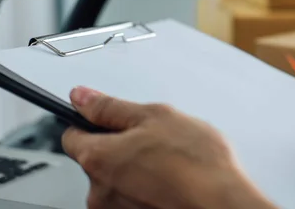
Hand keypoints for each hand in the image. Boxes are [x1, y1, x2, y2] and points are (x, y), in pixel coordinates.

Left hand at [62, 87, 275, 208]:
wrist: (222, 202)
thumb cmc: (196, 163)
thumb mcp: (156, 116)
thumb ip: (112, 107)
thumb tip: (82, 97)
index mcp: (97, 158)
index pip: (71, 135)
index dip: (91, 122)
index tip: (109, 118)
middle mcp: (99, 191)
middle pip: (98, 159)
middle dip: (122, 147)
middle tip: (155, 140)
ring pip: (119, 180)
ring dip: (137, 169)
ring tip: (170, 162)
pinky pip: (134, 197)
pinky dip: (148, 189)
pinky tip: (173, 180)